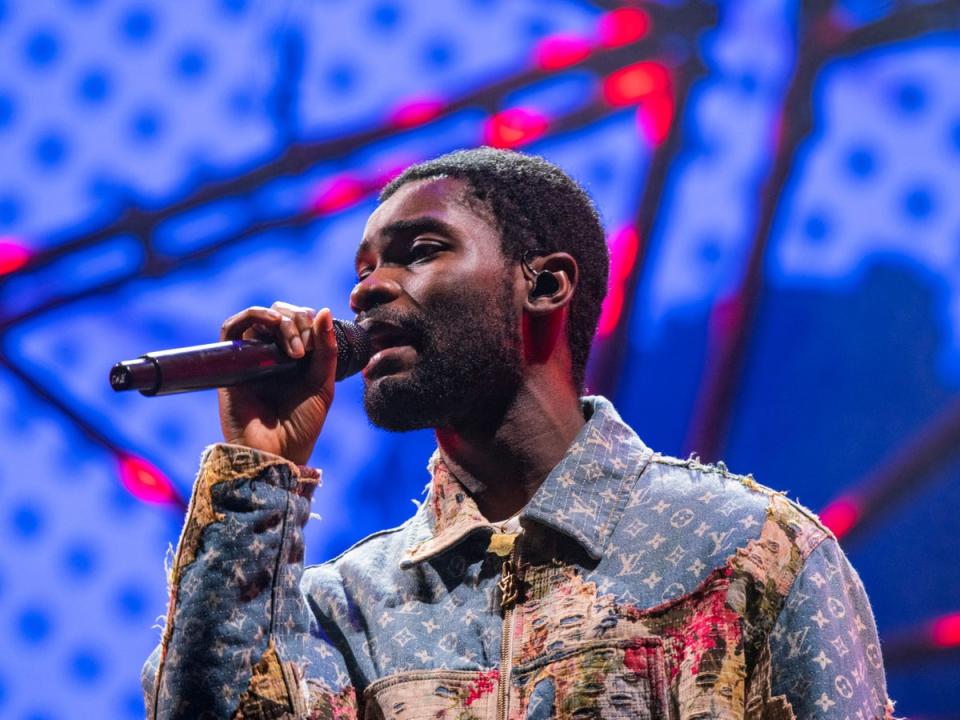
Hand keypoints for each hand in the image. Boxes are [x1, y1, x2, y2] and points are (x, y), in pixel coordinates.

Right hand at [218, 302, 336, 465]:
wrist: (277, 455)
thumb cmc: (301, 427)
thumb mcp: (322, 385)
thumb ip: (326, 350)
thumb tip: (325, 310)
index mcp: (294, 359)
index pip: (299, 320)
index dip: (311, 321)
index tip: (317, 346)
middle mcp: (270, 355)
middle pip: (280, 314)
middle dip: (298, 321)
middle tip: (305, 350)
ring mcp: (250, 358)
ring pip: (259, 317)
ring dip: (281, 320)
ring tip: (294, 346)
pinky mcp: (230, 364)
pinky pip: (231, 328)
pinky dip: (252, 315)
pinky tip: (272, 322)